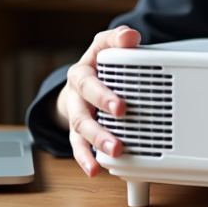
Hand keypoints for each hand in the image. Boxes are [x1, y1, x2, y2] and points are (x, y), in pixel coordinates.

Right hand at [55, 25, 140, 176]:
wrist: (81, 82)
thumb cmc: (97, 64)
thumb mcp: (105, 46)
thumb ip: (117, 39)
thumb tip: (131, 36)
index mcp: (81, 74)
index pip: (88, 83)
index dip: (102, 95)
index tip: (121, 106)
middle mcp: (76, 97)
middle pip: (82, 112)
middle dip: (100, 123)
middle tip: (120, 128)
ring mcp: (77, 116)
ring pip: (80, 131)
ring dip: (96, 142)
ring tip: (114, 151)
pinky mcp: (78, 133)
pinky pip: (78, 147)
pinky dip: (85, 159)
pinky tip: (95, 170)